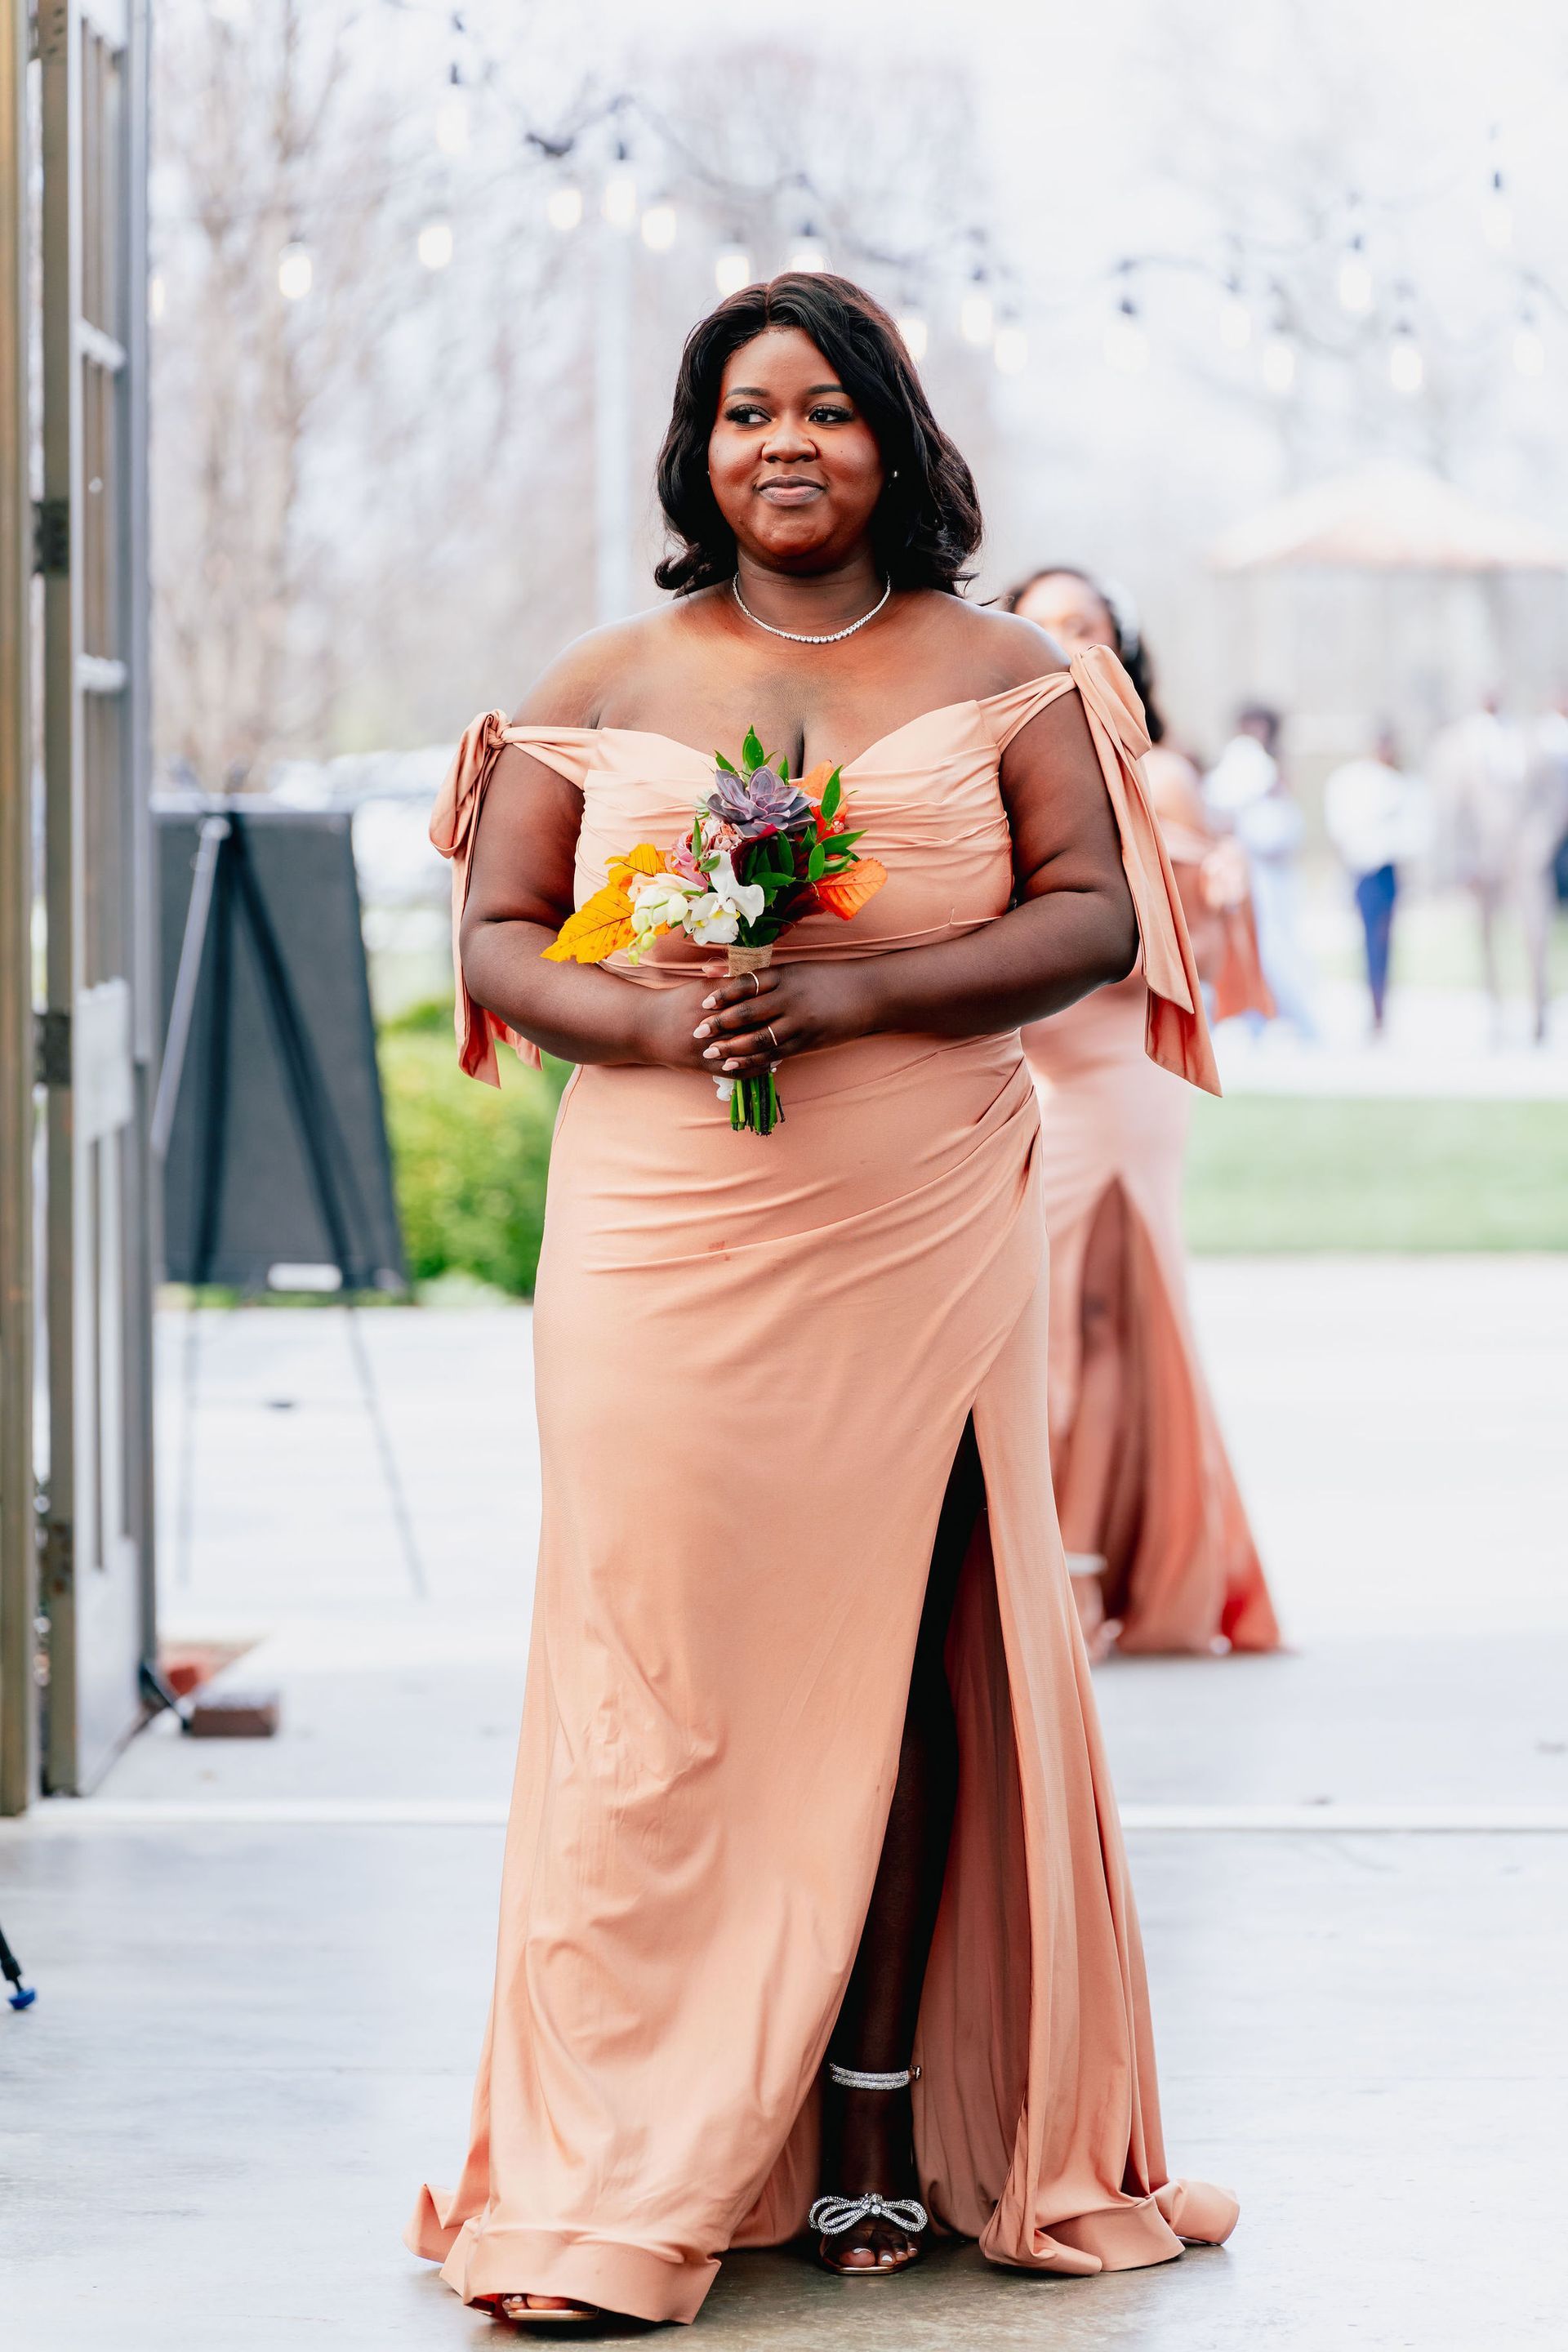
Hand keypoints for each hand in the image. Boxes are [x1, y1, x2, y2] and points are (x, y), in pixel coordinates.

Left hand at [689, 960, 881, 1080]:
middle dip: (720, 1024)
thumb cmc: (828, 978)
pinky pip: (776, 1054)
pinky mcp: (808, 1041)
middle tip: (698, 1033)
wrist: (870, 993)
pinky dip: (754, 1060)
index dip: (722, 995)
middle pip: (747, 1013)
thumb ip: (760, 974)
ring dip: (732, 1047)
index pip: (747, 984)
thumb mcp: (795, 969)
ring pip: (759, 1038)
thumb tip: (717, 971)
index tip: (703, 1004)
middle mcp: (791, 998)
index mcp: (786, 975)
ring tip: (711, 1053)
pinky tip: (736, 1064)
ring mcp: (800, 1022)